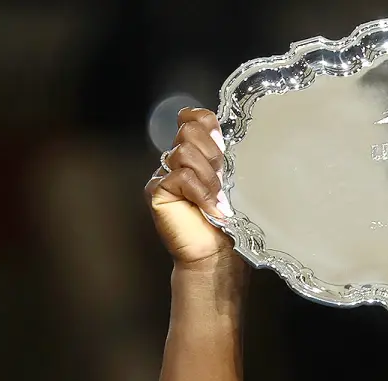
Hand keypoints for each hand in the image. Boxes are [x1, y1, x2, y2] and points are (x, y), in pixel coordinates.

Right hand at [145, 108, 233, 267]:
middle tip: (222, 183)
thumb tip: (222, 133)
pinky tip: (210, 210)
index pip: (195, 117)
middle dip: (212, 156)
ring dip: (208, 179)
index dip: (209, 127)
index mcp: (195, 154)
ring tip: (217, 201)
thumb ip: (224, 156)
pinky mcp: (156, 190)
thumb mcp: (232, 182)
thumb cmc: (228, 224)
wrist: (217, 255)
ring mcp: (163, 174)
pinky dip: (201, 193)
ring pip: (185, 152)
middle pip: (189, 130)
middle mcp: (176, 160)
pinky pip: (181, 176)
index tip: (223, 149)